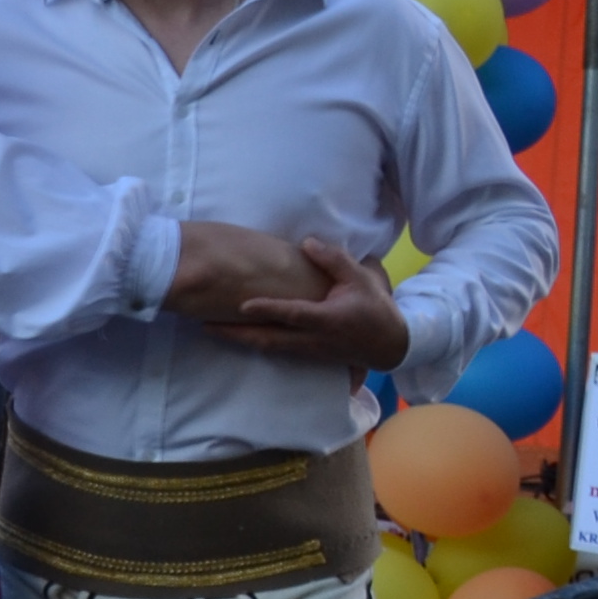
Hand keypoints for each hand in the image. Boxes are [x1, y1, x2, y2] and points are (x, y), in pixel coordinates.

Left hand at [203, 234, 413, 366]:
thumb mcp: (361, 278)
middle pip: (268, 339)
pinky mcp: (306, 356)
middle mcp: (312, 339)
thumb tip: (306, 242)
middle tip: (205, 326)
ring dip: (239, 340)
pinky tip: (234, 337)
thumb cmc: (375, 307)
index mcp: (326, 318)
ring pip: (267, 348)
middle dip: (236, 333)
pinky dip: (252, 344)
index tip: (241, 304)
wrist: (391, 345)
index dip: (267, 309)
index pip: (291, 313)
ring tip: (210, 330)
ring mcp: (308, 351)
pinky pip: (274, 351)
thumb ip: (334, 260)